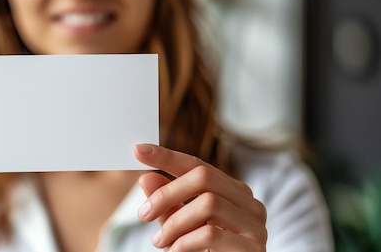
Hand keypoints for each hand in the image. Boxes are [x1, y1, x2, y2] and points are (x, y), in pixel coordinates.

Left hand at [134, 143, 266, 251]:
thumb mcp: (180, 226)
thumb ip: (167, 204)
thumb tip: (145, 178)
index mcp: (233, 192)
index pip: (198, 166)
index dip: (167, 157)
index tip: (138, 150)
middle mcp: (248, 203)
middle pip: (204, 177)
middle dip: (167, 193)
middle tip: (144, 213)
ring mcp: (254, 225)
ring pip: (209, 203)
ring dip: (174, 223)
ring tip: (160, 242)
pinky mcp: (252, 247)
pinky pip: (211, 234)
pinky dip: (185, 242)